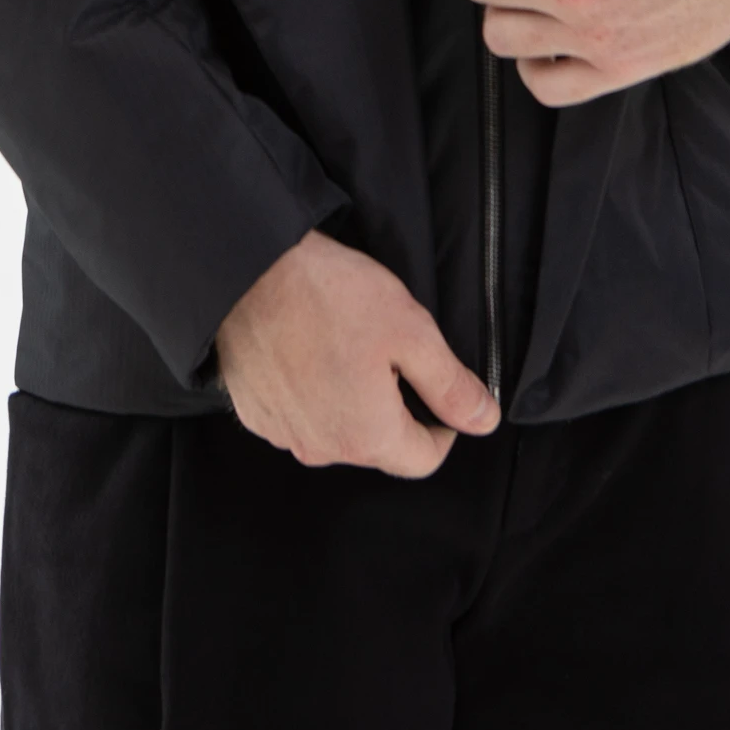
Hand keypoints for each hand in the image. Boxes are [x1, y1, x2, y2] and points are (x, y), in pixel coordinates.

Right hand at [213, 229, 500, 475]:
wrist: (245, 270)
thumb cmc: (329, 295)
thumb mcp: (410, 330)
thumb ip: (450, 385)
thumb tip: (485, 421)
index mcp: (367, 436)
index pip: (424, 459)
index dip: (443, 424)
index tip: (437, 383)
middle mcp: (323, 449)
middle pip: (379, 444)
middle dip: (393, 404)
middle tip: (385, 346)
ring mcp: (284, 434)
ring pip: (338, 429)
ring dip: (351, 398)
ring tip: (345, 340)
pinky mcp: (256, 413)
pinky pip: (300, 415)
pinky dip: (313, 391)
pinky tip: (309, 348)